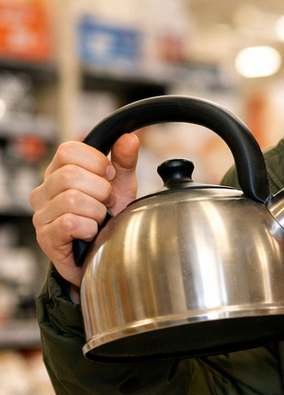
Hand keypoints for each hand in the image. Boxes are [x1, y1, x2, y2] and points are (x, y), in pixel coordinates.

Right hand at [31, 134, 139, 288]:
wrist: (107, 256)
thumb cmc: (109, 221)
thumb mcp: (121, 188)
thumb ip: (124, 163)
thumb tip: (129, 138)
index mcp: (59, 172)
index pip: (69, 150)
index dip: (97, 162)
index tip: (109, 177)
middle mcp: (44, 191)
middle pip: (70, 174)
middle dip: (101, 191)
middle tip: (105, 204)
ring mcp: (41, 214)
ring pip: (73, 199)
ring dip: (97, 212)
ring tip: (99, 220)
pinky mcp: (46, 236)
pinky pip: (71, 223)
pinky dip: (90, 229)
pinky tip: (91, 234)